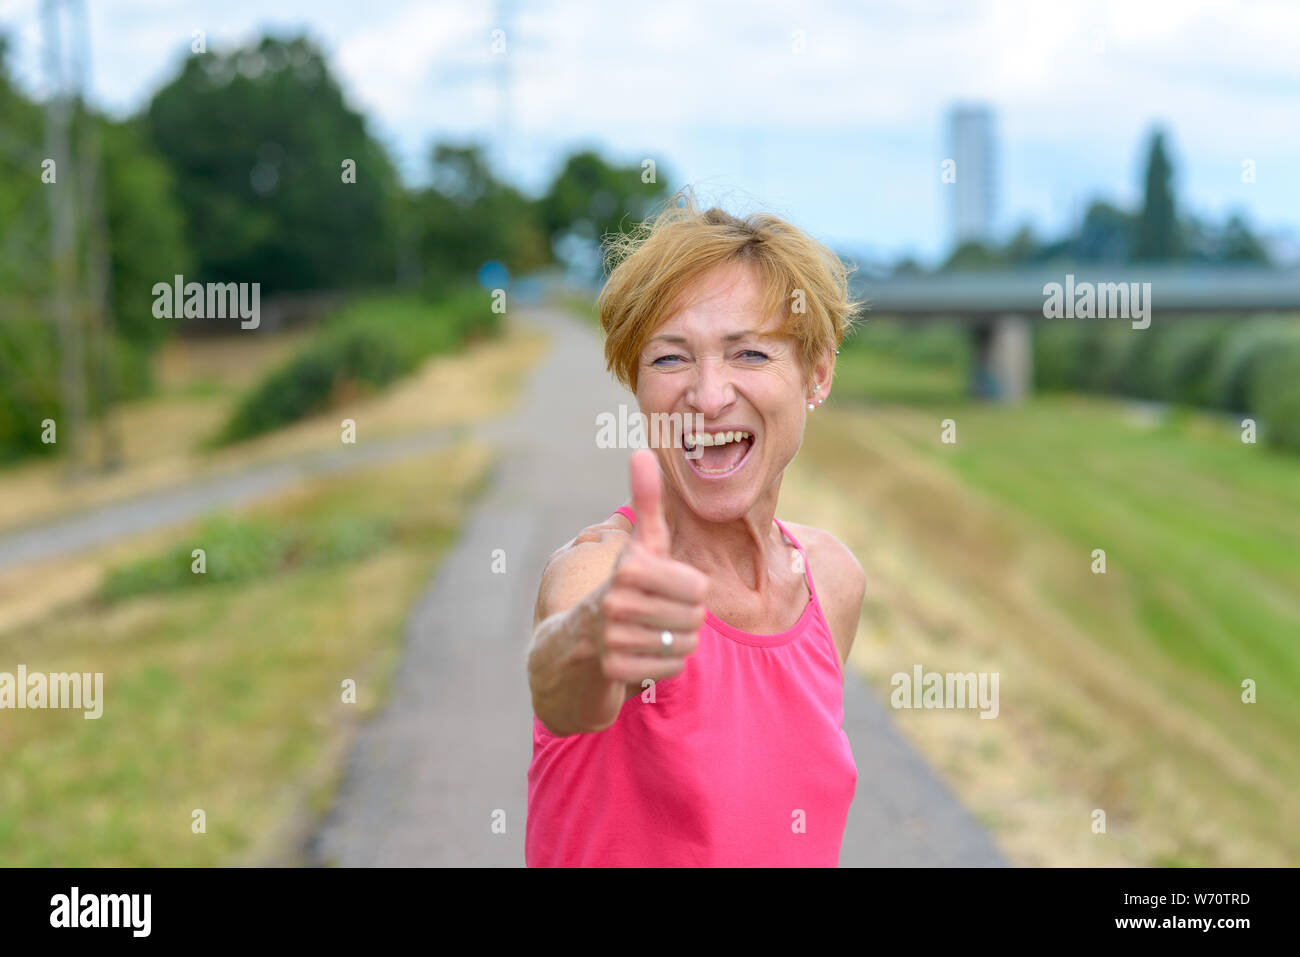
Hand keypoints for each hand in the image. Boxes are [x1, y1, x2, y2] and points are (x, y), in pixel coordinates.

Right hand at [593, 449, 707, 683]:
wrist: (582, 636)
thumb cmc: (627, 582)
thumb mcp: (641, 544)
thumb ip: (647, 500)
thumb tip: (642, 451)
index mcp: (629, 569)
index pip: (698, 587)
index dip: (693, 588)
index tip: (671, 585)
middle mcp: (617, 602)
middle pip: (695, 617)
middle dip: (688, 616)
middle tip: (664, 611)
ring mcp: (614, 638)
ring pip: (685, 644)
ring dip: (680, 639)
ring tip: (657, 628)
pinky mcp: (615, 669)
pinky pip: (672, 668)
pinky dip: (668, 663)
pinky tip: (648, 650)